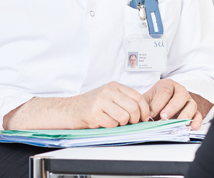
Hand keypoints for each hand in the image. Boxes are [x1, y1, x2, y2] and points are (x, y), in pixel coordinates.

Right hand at [3, 81, 149, 129]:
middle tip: (130, 123)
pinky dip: (111, 127)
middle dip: (135, 119)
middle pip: (132, 107)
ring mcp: (100, 102)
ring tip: (114, 122)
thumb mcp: (108, 96)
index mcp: (114, 86)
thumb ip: (123, 99)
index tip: (144, 117)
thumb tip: (143, 111)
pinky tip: (103, 123)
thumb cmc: (91, 105)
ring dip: (122, 124)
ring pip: (124, 117)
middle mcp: (108, 91)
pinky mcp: (94, 113)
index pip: (137, 97)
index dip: (144, 109)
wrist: (69, 109)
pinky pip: (112, 124)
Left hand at [142, 79, 202, 129]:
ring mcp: (188, 101)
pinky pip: (198, 115)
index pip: (165, 91)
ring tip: (178, 123)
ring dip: (185, 114)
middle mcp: (180, 91)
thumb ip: (142, 106)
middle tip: (163, 117)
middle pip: (180, 96)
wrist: (163, 102)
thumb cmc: (154, 100)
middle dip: (172, 107)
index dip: (158, 102)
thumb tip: (136, 116)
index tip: (151, 113)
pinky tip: (193, 127)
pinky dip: (197, 121)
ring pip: (191, 105)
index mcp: (167, 85)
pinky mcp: (194, 111)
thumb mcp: (147, 99)